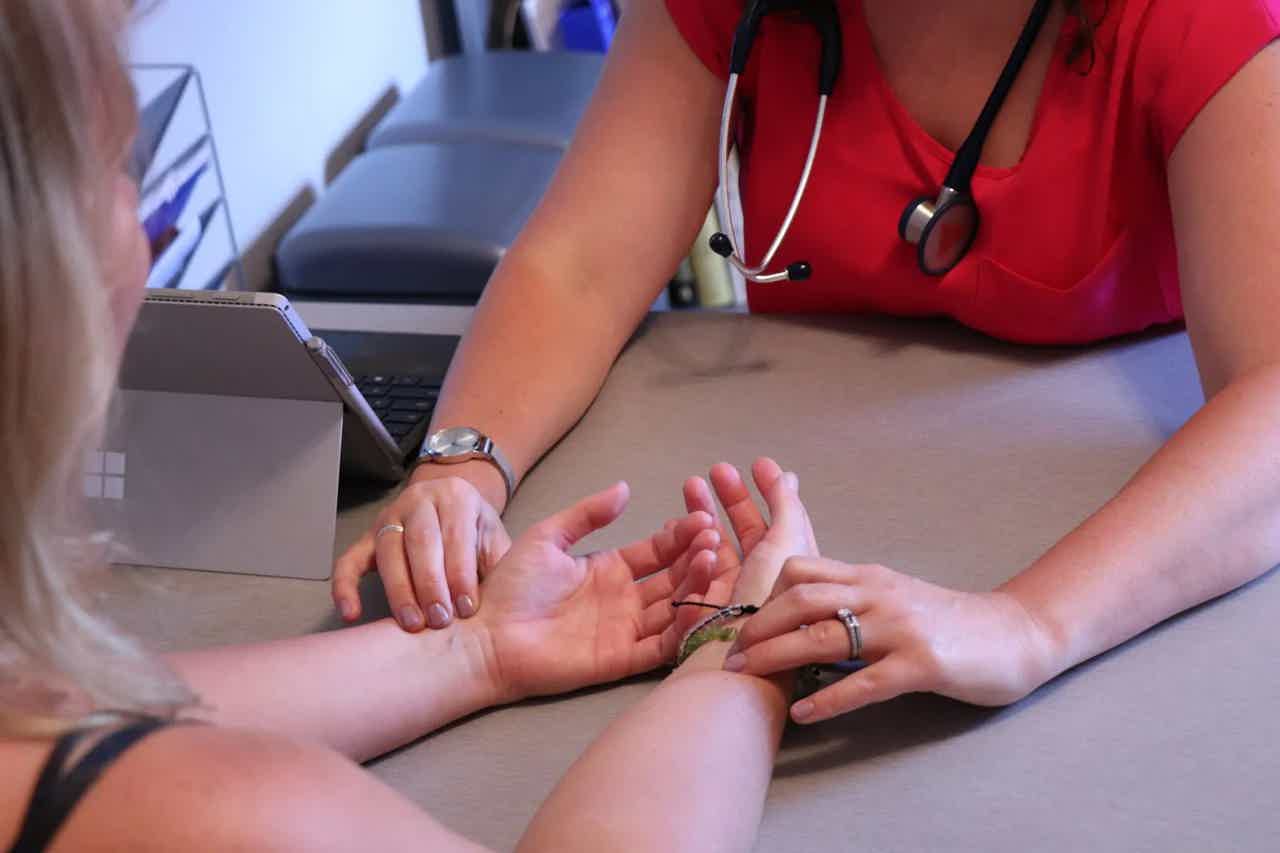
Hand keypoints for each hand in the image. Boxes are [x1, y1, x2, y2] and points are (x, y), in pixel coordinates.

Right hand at [332, 472, 510, 631]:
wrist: (452, 505)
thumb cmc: (477, 531)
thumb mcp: (495, 538)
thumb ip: (500, 563)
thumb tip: (506, 600)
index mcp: (456, 497)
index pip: (456, 536)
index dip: (460, 574)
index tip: (467, 610)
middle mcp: (420, 500)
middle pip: (420, 542)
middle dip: (430, 585)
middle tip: (440, 622)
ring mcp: (389, 516)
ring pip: (388, 551)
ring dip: (399, 591)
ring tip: (412, 625)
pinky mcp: (367, 537)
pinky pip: (350, 560)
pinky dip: (345, 587)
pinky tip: (351, 614)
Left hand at [478, 482, 719, 701]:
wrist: (486, 635)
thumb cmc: (511, 587)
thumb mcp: (549, 538)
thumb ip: (586, 514)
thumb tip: (624, 487)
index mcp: (611, 569)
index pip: (658, 550)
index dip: (681, 535)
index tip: (702, 517)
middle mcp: (625, 599)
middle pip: (674, 578)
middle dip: (697, 557)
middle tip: (714, 538)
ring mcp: (626, 630)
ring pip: (675, 608)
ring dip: (697, 586)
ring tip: (709, 561)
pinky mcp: (621, 659)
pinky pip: (661, 646)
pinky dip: (684, 629)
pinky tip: (698, 605)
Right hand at [680, 458, 819, 607]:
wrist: (740, 661)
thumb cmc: (768, 602)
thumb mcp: (786, 544)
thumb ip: (785, 507)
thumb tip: (788, 476)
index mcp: (789, 567)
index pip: (778, 521)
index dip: (767, 490)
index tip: (754, 463)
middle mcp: (762, 582)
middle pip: (745, 533)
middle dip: (728, 499)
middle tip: (712, 471)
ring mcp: (732, 597)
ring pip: (715, 549)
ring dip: (702, 516)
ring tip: (691, 488)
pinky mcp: (704, 612)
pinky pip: (693, 576)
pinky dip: (688, 550)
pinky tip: (678, 531)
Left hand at [725, 558, 1053, 722]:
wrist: (1015, 634)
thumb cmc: (949, 621)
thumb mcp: (894, 597)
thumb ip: (852, 599)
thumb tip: (798, 617)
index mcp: (869, 577)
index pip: (801, 571)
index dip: (763, 594)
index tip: (738, 620)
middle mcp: (879, 595)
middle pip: (801, 599)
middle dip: (758, 624)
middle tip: (730, 652)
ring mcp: (900, 629)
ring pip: (824, 635)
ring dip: (777, 655)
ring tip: (748, 674)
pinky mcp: (922, 665)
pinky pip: (865, 683)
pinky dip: (828, 699)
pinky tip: (803, 713)